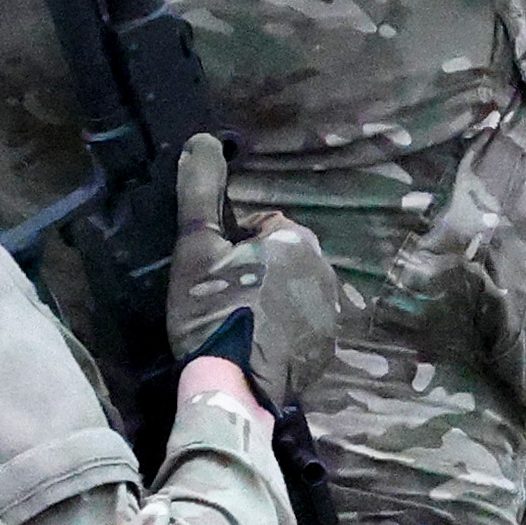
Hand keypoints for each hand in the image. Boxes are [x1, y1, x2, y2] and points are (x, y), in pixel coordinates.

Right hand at [169, 136, 339, 408]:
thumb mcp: (196, 247)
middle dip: (256, 271)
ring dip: (271, 299)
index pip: (262, 226)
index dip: (232, 246)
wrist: (233, 385)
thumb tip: (203, 139)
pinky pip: (302, 326)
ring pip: (293, 291)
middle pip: (281, 259)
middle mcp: (325, 270)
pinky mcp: (327, 349)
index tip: (214, 273)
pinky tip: (255, 346)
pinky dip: (283, 331)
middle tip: (223, 299)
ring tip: (237, 324)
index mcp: (297, 239)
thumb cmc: (210, 309)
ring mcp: (330, 313)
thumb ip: (200, 191)